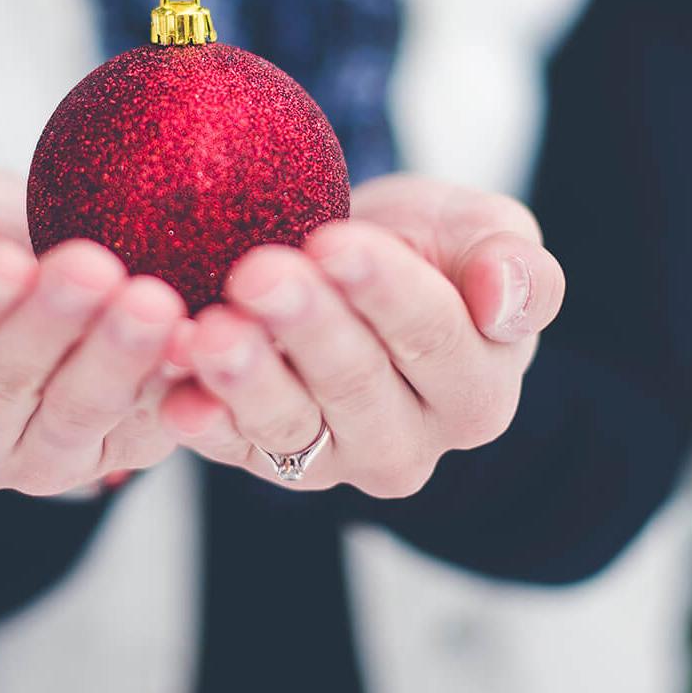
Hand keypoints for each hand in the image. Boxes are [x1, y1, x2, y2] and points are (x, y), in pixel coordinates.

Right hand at [0, 164, 184, 499]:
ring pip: (73, 416)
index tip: (1, 260)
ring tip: (152, 303)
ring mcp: (31, 460)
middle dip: (50, 324)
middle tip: (94, 268)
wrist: (46, 255)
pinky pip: (141, 431)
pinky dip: (171, 393)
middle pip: (0, 385)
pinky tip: (197, 349)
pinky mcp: (105, 458)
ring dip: (116, 361)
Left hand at [161, 176, 564, 496]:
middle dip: (306, 325)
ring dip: (246, 379)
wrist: (348, 265)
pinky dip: (202, 421)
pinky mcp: (264, 458)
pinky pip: (231, 446)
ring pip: (290, 424)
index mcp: (476, 390)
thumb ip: (517, 268)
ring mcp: (333, 457)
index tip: (334, 243)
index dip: (383, 290)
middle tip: (259, 274)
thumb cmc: (424, 246)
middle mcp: (408, 440)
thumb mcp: (483, 234)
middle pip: (356, 384)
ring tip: (210, 334)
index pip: (434, 337)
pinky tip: (175, 396)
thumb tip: (505, 298)